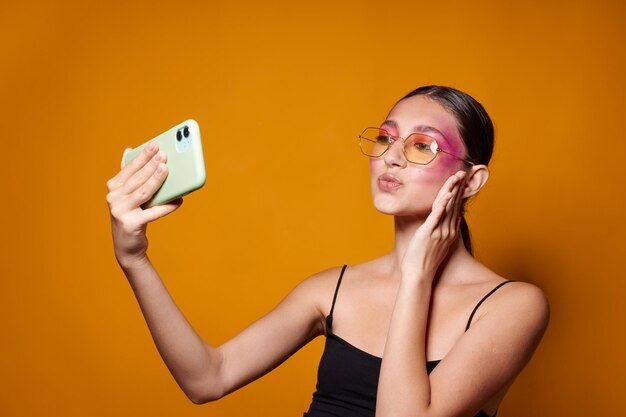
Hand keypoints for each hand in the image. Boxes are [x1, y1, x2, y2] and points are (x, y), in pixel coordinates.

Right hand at [106, 142, 182, 268]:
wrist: (127, 245)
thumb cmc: (131, 214)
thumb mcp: (127, 194)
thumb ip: (128, 174)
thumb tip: (128, 149)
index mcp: (113, 187)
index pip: (129, 168)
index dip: (143, 156)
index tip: (155, 145)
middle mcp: (114, 198)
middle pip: (137, 178)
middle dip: (151, 165)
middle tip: (164, 154)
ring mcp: (120, 211)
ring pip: (143, 192)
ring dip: (156, 180)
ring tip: (167, 169)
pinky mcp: (131, 224)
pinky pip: (152, 213)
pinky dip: (166, 207)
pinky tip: (178, 200)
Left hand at [400, 170, 467, 281]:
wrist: (418, 275)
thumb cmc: (424, 260)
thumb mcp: (436, 244)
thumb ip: (440, 231)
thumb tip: (440, 222)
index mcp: (450, 232)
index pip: (456, 209)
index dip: (459, 193)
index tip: (462, 181)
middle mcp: (447, 231)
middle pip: (455, 205)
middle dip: (459, 187)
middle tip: (463, 172)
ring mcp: (439, 232)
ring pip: (447, 207)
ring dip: (452, 190)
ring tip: (457, 177)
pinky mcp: (428, 233)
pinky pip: (437, 216)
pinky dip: (442, 204)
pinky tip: (447, 194)